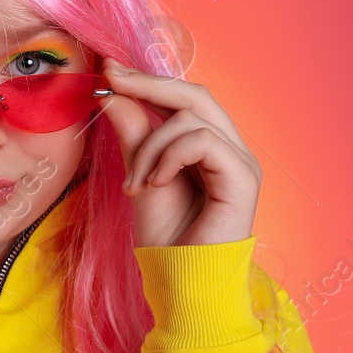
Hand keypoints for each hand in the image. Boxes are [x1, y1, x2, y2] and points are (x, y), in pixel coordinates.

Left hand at [97, 57, 261, 246]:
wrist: (179, 282)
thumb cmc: (165, 239)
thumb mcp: (139, 176)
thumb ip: (133, 134)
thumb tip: (114, 93)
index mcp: (211, 148)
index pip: (184, 99)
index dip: (148, 80)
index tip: (109, 71)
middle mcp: (231, 150)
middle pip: (194, 95)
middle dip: (148, 85)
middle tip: (111, 82)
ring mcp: (241, 163)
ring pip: (192, 118)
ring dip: (150, 146)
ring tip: (135, 183)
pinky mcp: (243, 179)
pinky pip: (203, 141)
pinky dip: (170, 156)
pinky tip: (155, 182)